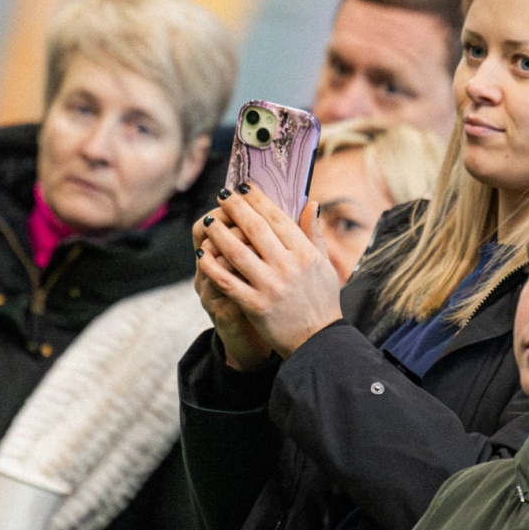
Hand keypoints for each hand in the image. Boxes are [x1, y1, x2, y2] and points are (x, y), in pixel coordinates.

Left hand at [194, 187, 343, 358]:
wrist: (318, 341)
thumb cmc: (322, 300)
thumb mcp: (326, 265)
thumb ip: (315, 234)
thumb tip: (311, 204)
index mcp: (305, 253)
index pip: (277, 218)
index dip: (258, 199)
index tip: (244, 187)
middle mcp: (288, 266)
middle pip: (255, 229)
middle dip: (235, 208)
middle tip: (222, 195)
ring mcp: (270, 286)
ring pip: (237, 252)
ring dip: (219, 233)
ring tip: (209, 221)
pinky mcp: (255, 305)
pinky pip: (227, 281)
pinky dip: (212, 266)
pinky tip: (202, 255)